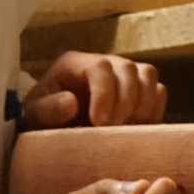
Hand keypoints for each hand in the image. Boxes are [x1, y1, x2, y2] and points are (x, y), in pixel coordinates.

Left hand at [24, 50, 167, 128]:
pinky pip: (158, 92)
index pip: (100, 67)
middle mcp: (104, 63)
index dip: (104, 94)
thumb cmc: (44, 118)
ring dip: (143, 104)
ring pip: (148, 75)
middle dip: (125, 102)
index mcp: (75, 63)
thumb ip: (47, 110)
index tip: (100, 122)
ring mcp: (124, 75)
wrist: (56, 126)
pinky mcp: (139, 90)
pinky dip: (153, 110)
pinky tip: (138, 130)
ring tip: (128, 129)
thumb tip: (71, 103)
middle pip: (128, 69)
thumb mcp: (35, 115)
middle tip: (114, 130)